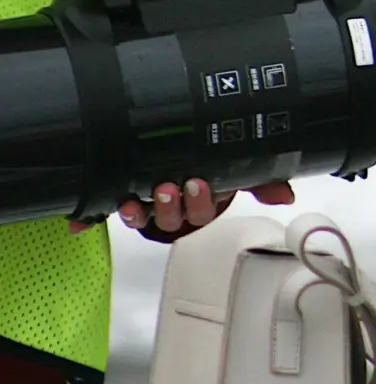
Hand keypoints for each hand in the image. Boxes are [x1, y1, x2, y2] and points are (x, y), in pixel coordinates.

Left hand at [69, 180, 295, 234]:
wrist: (168, 161)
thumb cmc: (206, 170)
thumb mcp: (235, 173)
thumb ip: (260, 179)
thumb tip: (286, 193)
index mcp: (201, 203)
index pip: (204, 209)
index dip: (201, 201)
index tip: (199, 183)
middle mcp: (174, 209)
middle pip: (174, 217)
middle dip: (172, 205)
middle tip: (170, 187)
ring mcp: (148, 207)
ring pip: (145, 217)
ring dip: (140, 212)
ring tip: (137, 200)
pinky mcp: (123, 203)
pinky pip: (105, 214)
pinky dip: (91, 218)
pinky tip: (81, 221)